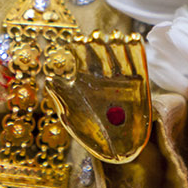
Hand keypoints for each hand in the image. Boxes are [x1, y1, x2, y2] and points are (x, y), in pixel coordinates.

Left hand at [41, 31, 151, 163]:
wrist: (116, 149)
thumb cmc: (90, 133)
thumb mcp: (70, 115)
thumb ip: (61, 96)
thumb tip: (49, 78)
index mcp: (84, 80)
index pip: (81, 56)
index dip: (79, 47)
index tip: (77, 42)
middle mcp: (102, 76)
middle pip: (99, 52)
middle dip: (97, 43)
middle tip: (95, 38)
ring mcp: (120, 78)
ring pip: (118, 54)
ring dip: (116, 44)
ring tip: (113, 37)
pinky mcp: (138, 84)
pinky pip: (137, 64)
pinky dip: (135, 50)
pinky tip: (132, 39)